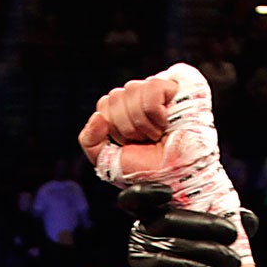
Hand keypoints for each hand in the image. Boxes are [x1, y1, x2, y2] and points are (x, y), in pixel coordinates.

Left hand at [79, 65, 245, 238]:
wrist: (177, 181)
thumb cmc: (148, 172)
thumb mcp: (107, 162)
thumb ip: (89, 141)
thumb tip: (98, 116)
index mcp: (125, 113)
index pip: (105, 104)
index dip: (114, 129)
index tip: (132, 146)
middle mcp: (140, 99)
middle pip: (114, 96)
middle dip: (127, 128)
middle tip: (146, 142)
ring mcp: (158, 91)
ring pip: (130, 90)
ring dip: (142, 123)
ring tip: (158, 135)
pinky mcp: (175, 86)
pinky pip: (151, 88)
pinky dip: (155, 113)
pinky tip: (166, 124)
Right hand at [119, 182, 251, 266]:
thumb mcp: (212, 242)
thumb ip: (227, 225)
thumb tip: (248, 217)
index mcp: (154, 215)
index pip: (137, 196)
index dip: (146, 190)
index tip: (168, 192)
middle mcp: (141, 230)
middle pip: (169, 218)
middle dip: (206, 224)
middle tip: (234, 233)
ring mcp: (138, 253)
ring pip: (174, 242)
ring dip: (208, 249)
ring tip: (233, 260)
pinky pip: (166, 264)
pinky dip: (192, 265)